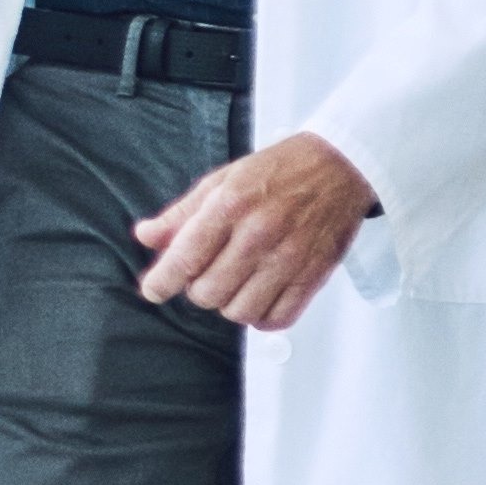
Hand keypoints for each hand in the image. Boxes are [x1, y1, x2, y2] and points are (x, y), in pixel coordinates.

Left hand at [134, 133, 379, 329]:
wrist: (339, 166)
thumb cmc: (278, 171)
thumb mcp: (221, 181)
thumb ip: (181, 213)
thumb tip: (146, 237)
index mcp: (230, 205)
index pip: (185, 258)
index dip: (161, 281)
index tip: (153, 290)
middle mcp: (259, 234)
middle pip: (209, 292)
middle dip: (197, 289)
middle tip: (204, 275)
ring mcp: (289, 257)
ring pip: (240, 311)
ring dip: (229, 304)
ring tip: (233, 284)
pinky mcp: (314, 275)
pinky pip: (279, 318)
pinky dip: (262, 317)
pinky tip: (258, 298)